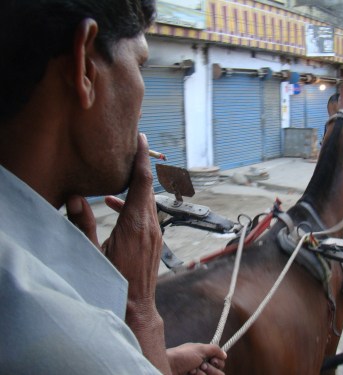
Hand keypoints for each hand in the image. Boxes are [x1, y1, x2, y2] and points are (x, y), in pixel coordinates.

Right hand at [68, 133, 168, 372]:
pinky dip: (134, 204)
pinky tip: (114, 205)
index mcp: (136, 224)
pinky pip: (146, 214)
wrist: (135, 308)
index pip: (142, 182)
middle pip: (147, 187)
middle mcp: (150, 225)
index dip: (142, 158)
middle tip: (130, 148)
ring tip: (117, 177)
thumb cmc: (112, 282)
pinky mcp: (153, 241)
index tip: (141, 139)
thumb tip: (74, 198)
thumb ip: (82, 225)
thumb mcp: (91, 253)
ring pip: (148, 200)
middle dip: (139, 166)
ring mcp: (154, 234)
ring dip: (134, 187)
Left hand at [167, 343, 225, 374]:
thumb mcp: (200, 349)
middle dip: (210, 369)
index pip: (219, 362)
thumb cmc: (182, 356)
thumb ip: (215, 350)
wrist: (167, 366)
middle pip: (218, 372)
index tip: (212, 360)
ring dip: (203, 374)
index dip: (218, 362)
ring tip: (192, 372)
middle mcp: (202, 366)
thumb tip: (225, 355)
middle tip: (200, 366)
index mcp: (203, 356)